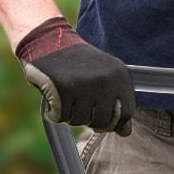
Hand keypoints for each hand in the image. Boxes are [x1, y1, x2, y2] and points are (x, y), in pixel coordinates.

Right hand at [15, 16, 134, 134]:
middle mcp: (105, 79)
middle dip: (90, 120)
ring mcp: (85, 83)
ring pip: (81, 121)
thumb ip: (117, 104)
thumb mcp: (104, 77)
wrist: (47, 40)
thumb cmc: (77, 64)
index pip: (126, 114)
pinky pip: (61, 116)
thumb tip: (125, 132)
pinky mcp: (63, 87)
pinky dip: (55, 112)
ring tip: (66, 97)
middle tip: (79, 105)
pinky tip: (53, 96)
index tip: (101, 117)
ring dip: (70, 115)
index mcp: (120, 76)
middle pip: (103, 122)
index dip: (113, 122)